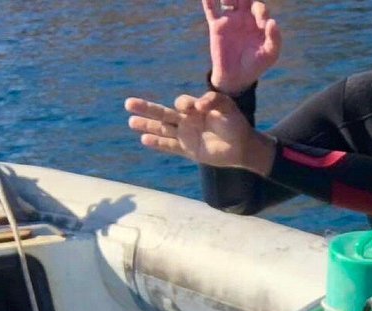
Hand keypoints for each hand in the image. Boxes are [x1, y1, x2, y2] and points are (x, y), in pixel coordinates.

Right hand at [125, 91, 275, 172]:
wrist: (243, 146)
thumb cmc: (235, 124)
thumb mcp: (227, 106)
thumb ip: (214, 99)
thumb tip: (198, 105)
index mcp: (195, 108)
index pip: (182, 103)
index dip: (184, 104)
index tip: (195, 108)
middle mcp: (187, 120)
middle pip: (162, 113)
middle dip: (146, 108)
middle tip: (128, 103)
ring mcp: (186, 135)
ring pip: (162, 129)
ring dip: (147, 126)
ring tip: (130, 122)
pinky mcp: (188, 150)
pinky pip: (170, 146)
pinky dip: (158, 143)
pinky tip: (144, 139)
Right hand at [204, 0, 282, 94]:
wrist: (236, 76)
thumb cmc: (256, 65)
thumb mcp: (270, 54)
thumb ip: (274, 39)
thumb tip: (272, 22)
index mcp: (259, 22)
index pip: (259, 7)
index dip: (260, 10)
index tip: (261, 22)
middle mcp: (245, 18)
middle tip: (242, 0)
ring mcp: (230, 20)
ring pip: (228, 0)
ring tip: (228, 1)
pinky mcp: (216, 25)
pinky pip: (211, 9)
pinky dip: (208, 1)